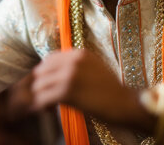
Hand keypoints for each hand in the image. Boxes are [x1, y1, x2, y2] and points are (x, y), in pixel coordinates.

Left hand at [30, 49, 154, 128]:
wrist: (125, 103)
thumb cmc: (111, 90)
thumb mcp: (95, 67)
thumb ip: (77, 65)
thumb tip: (57, 71)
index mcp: (80, 53)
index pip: (49, 58)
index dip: (45, 72)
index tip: (46, 83)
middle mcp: (73, 61)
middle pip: (41, 70)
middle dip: (39, 84)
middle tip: (44, 96)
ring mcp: (69, 75)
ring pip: (39, 84)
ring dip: (39, 96)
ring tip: (45, 105)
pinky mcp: (67, 92)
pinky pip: (43, 98)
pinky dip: (41, 106)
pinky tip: (47, 110)